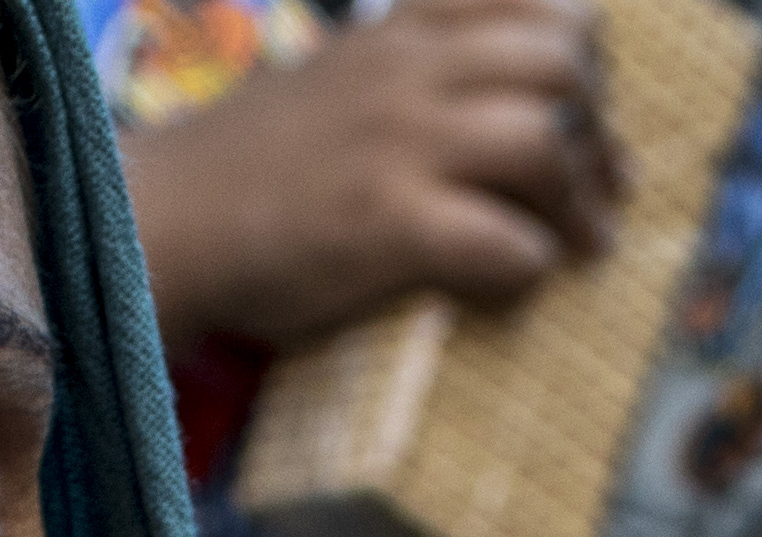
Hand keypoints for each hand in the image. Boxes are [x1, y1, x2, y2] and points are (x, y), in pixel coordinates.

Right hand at [123, 0, 619, 351]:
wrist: (163, 220)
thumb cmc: (256, 167)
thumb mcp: (342, 79)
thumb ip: (418, 72)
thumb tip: (513, 108)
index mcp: (402, 32)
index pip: (537, 0)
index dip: (581, 53)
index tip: (580, 108)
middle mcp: (408, 72)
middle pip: (562, 62)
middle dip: (598, 130)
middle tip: (595, 187)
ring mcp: (398, 145)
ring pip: (544, 140)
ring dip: (576, 203)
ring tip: (574, 244)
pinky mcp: (388, 225)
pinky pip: (506, 242)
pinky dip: (528, 269)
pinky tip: (510, 283)